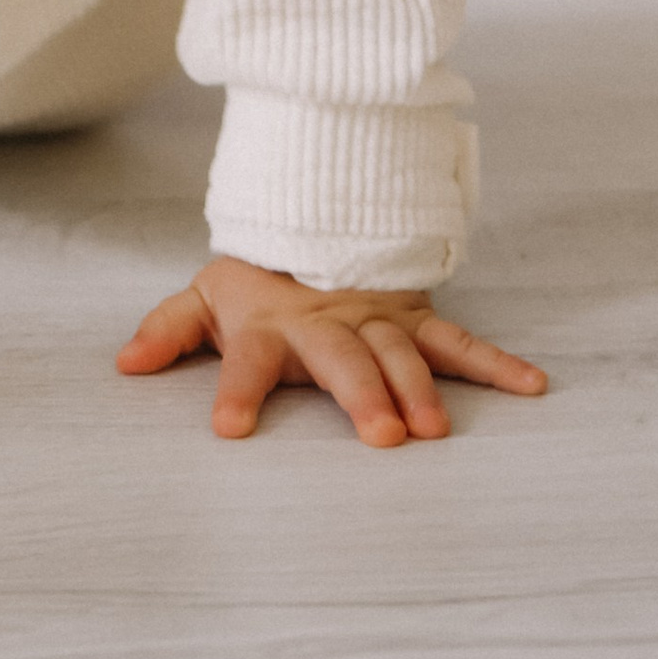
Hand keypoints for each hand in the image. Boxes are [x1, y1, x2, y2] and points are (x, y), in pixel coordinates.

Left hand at [117, 256, 547, 447]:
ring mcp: (376, 319)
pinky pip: (459, 341)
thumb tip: (125, 364)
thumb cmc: (258, 280)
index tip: (229, 430)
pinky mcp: (415, 318)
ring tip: (436, 429)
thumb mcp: (207, 297)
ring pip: (402, 353)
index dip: (236, 391)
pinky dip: (496, 364)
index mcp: (269, 324)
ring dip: (420, 389)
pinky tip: (532, 386)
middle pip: (343, 360)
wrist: (314, 219)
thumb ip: (170, 330)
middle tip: (382, 439)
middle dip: (363, 396)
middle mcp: (326, 323)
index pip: (246, 360)